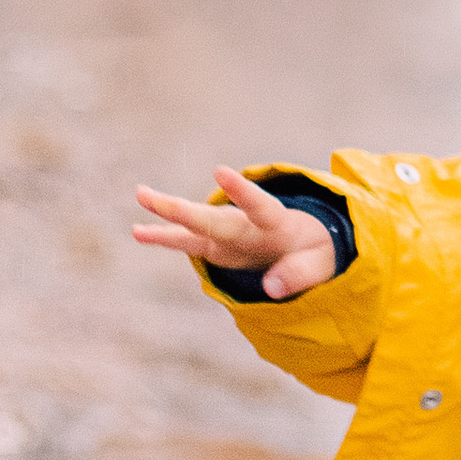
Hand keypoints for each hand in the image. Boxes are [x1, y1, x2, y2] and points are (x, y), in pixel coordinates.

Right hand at [132, 165, 339, 299]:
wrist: (310, 244)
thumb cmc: (317, 251)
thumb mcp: (322, 264)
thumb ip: (299, 274)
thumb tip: (271, 288)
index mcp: (277, 222)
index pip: (260, 205)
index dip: (242, 191)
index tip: (219, 171)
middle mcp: (247, 223)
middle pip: (214, 218)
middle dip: (181, 209)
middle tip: (146, 194)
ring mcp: (229, 233)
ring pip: (195, 223)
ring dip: (168, 212)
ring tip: (140, 195)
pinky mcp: (219, 246)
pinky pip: (189, 242)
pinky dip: (165, 238)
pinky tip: (139, 232)